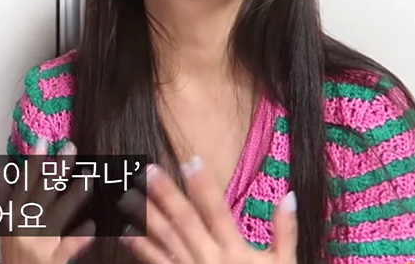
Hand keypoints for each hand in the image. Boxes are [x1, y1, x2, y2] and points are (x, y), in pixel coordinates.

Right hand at [0, 139, 94, 263]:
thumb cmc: (14, 252)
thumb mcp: (4, 223)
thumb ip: (2, 196)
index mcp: (11, 215)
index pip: (22, 184)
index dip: (33, 163)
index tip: (43, 142)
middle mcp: (22, 226)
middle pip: (40, 194)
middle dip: (56, 171)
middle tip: (71, 149)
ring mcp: (38, 244)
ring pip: (55, 217)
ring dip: (71, 197)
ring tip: (88, 179)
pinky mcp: (51, 262)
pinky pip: (66, 248)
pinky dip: (78, 237)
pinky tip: (91, 225)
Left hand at [116, 158, 296, 263]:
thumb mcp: (285, 263)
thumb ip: (285, 231)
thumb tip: (289, 196)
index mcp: (236, 250)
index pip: (218, 212)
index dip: (205, 186)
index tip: (191, 160)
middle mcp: (211, 258)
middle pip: (185, 221)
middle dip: (166, 195)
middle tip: (148, 171)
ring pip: (166, 240)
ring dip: (147, 216)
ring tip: (129, 194)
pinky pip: (158, 263)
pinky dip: (141, 248)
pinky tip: (125, 232)